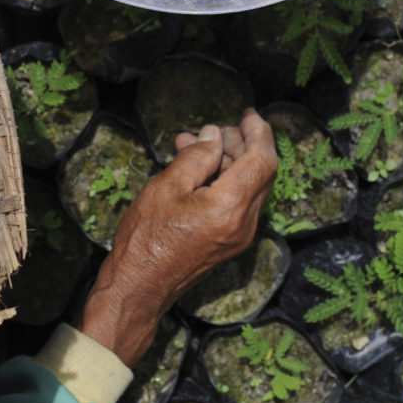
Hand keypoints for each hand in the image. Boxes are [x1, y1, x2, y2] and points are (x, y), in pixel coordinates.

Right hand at [78, 109, 277, 367]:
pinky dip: (223, 181)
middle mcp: (244, 223)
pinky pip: (237, 203)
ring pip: (248, 186)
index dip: (259, 132)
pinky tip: (195, 170)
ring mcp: (240, 236)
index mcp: (231, 207)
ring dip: (228, 161)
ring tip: (192, 144)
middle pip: (260, 173)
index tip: (247, 114)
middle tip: (212, 129)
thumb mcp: (167, 187)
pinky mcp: (230, 243)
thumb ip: (196, 157)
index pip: (263, 161)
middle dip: (240, 144)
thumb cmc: (146, 238)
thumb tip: (215, 135)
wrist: (139, 288)